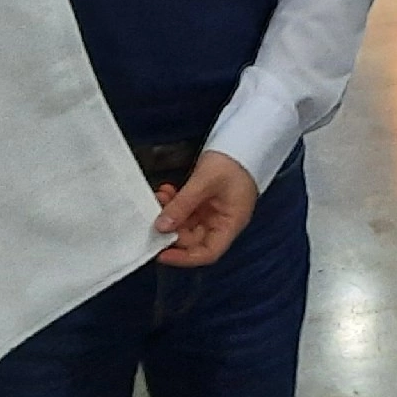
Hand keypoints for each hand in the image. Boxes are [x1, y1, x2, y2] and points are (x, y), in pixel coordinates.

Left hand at [154, 150, 258, 266]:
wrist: (242, 138)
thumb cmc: (234, 160)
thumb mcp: (205, 182)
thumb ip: (182, 205)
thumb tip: (161, 226)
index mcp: (230, 223)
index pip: (208, 252)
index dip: (185, 258)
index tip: (163, 254)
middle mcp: (222, 222)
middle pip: (193, 239)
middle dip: (172, 231)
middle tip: (154, 219)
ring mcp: (213, 212)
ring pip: (186, 223)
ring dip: (170, 214)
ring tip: (160, 197)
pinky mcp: (205, 201)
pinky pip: (185, 210)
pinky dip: (174, 204)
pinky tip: (167, 191)